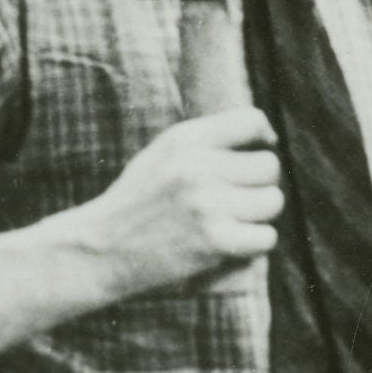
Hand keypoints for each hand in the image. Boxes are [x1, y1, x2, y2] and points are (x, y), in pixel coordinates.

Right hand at [65, 107, 282, 299]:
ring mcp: (207, 204)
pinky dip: (253, 246)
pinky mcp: (215, 241)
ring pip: (272, 202)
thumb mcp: (163, 156)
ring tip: (229, 224)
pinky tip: (229, 246)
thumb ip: (208, 143)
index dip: (264, 138)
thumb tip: (267, 138)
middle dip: (259, 185)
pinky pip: (266, 238)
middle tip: (236, 200)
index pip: (251, 121)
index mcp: (185, 140)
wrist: (100, 251)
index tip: (261, 151)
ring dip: (257, 217)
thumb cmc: (139, 204)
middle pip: (269, 167)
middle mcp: (197, 167)